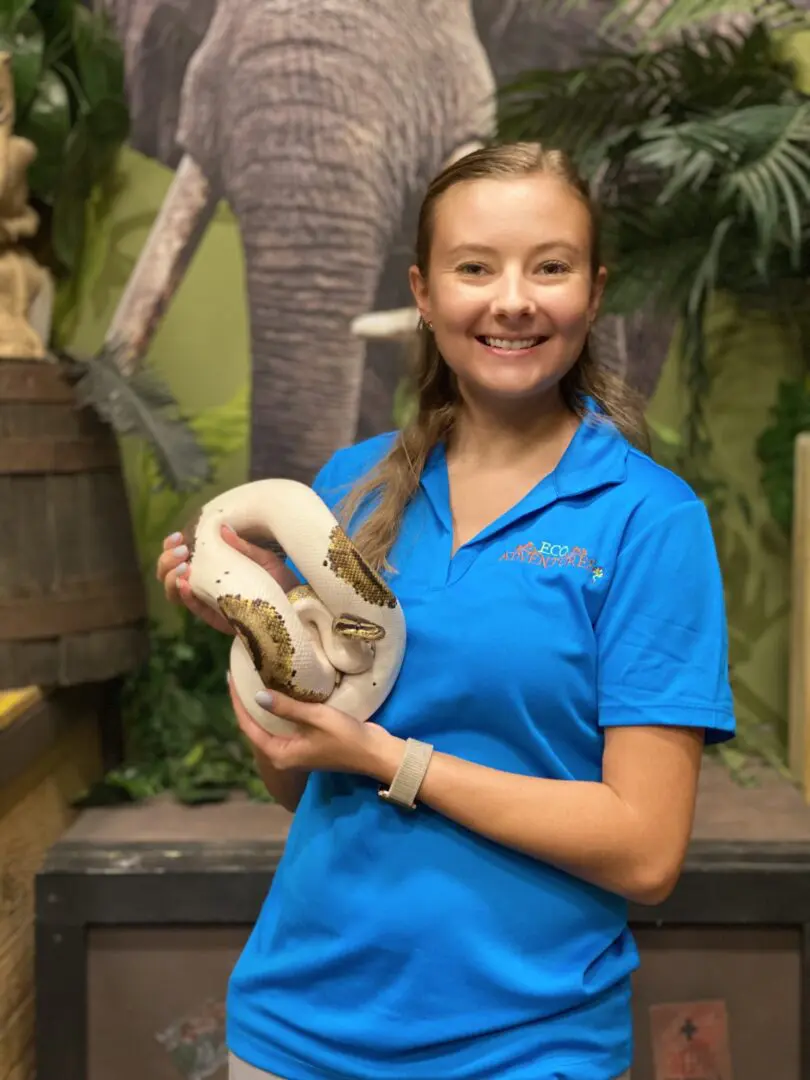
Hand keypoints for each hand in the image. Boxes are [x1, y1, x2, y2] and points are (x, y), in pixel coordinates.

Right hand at [155, 523, 297, 633]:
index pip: (180, 556)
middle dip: (167, 560)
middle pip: (170, 573)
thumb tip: (222, 527)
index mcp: (212, 565)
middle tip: (182, 551)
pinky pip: (194, 608)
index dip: (171, 547)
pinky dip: (186, 596)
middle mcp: (206, 583)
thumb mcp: (263, 559)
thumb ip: (242, 546)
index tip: (177, 536)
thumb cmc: (281, 580)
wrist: (298, 606)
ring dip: (171, 577)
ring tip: (184, 566)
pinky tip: (186, 584)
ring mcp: (209, 601)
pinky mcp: (217, 618)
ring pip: (175, 591)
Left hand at [227, 675, 401, 780]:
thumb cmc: (346, 738)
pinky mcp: (306, 741)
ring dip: (263, 703)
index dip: (238, 702)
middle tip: (240, 673)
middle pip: (256, 726)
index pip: (249, 726)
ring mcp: (295, 748)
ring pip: (270, 724)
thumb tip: (257, 695)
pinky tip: (280, 689)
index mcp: (280, 754)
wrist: (375, 753)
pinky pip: (284, 723)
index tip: (230, 678)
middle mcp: (283, 754)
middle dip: (247, 701)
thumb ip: (287, 708)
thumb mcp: (316, 719)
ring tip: (254, 677)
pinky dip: (279, 707)